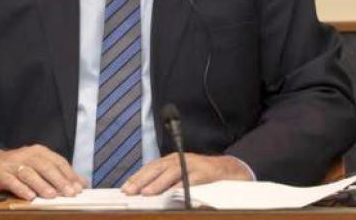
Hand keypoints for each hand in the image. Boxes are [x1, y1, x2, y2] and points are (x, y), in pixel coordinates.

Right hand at [0, 144, 85, 199]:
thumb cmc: (19, 168)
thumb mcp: (39, 167)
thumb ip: (59, 174)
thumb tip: (81, 184)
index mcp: (39, 152)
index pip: (57, 161)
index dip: (69, 174)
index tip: (78, 188)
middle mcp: (26, 155)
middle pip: (45, 166)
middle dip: (58, 180)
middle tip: (69, 193)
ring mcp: (12, 163)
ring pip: (29, 173)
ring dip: (41, 185)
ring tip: (51, 195)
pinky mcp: (0, 173)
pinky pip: (12, 181)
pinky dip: (21, 188)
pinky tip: (29, 197)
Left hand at [121, 153, 252, 195]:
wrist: (230, 171)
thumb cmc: (202, 176)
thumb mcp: (182, 176)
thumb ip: (166, 182)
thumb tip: (145, 193)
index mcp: (172, 160)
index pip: (150, 168)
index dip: (137, 177)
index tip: (125, 188)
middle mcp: (181, 160)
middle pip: (157, 168)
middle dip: (142, 180)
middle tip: (130, 191)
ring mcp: (193, 165)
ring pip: (172, 173)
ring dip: (158, 183)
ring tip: (146, 193)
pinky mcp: (206, 173)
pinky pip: (192, 181)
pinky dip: (182, 187)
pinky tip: (172, 194)